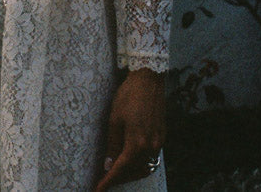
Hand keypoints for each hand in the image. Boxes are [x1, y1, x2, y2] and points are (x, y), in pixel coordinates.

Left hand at [94, 68, 165, 190]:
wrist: (148, 79)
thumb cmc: (128, 96)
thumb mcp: (115, 119)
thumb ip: (113, 145)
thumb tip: (109, 165)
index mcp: (137, 143)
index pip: (121, 169)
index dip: (109, 181)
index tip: (99, 189)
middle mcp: (151, 146)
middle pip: (134, 171)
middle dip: (120, 178)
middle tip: (106, 179)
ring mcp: (158, 141)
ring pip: (145, 166)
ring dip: (131, 172)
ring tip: (117, 171)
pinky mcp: (162, 136)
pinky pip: (151, 157)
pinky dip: (140, 162)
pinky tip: (130, 158)